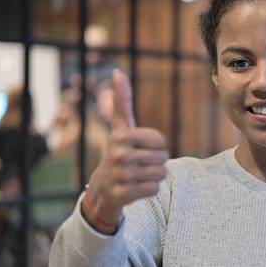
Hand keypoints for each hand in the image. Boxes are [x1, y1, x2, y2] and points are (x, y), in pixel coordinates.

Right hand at [83, 70, 167, 233]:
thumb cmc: (118, 150)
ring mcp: (119, 176)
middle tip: (140, 163)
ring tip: (139, 174)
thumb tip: (118, 71)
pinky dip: (150, 189)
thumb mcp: (120, 126)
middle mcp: (117, 155)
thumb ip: (122, 100)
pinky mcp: (123, 195)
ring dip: (155, 175)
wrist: (103, 186)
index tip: (142, 146)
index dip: (157, 144)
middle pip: (163, 157)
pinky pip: (154, 189)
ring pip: (161, 174)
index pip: (160, 140)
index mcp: (120, 136)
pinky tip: (136, 187)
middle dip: (157, 161)